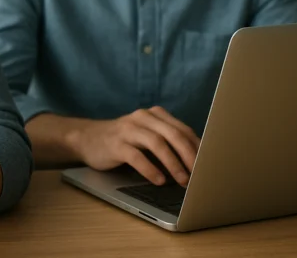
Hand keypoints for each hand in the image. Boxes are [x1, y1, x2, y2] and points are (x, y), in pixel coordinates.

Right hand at [74, 106, 200, 186]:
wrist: (87, 138)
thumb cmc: (123, 140)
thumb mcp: (146, 136)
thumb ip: (166, 141)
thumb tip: (195, 161)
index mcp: (154, 115)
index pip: (182, 129)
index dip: (197, 147)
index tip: (209, 164)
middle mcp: (142, 118)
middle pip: (172, 134)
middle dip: (189, 155)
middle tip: (199, 174)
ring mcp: (128, 129)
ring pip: (156, 143)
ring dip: (173, 163)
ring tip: (182, 180)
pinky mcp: (115, 144)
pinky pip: (136, 156)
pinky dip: (150, 169)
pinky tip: (158, 181)